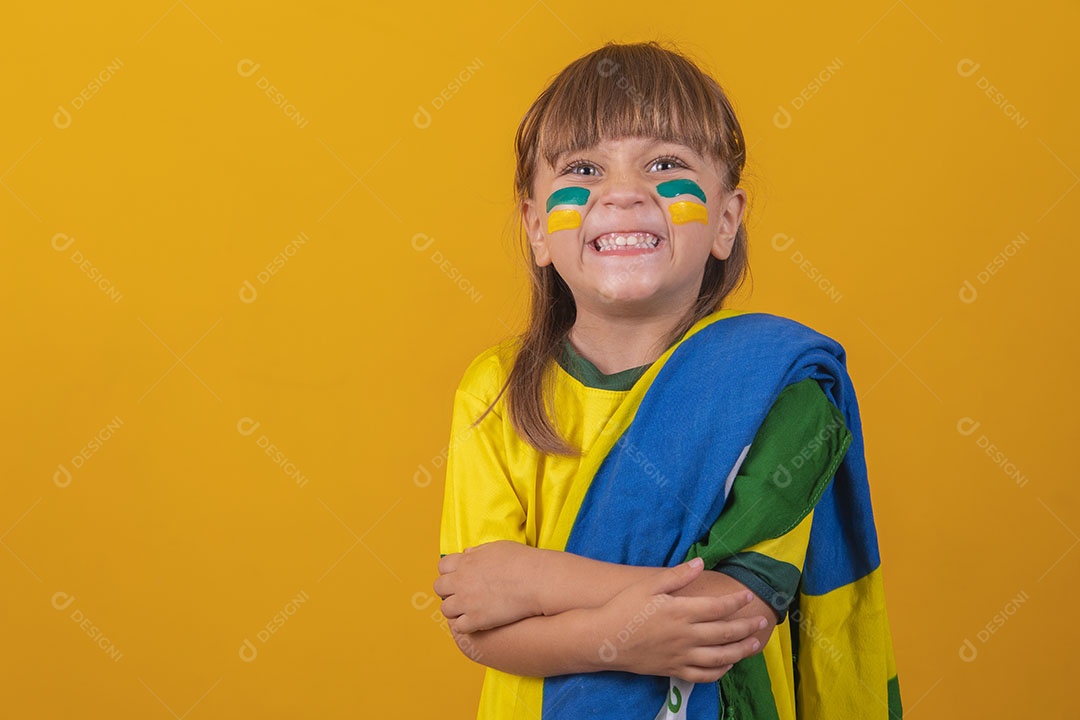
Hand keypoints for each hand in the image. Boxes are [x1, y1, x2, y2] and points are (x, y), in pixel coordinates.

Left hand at [434, 540, 546, 632]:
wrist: (536, 580)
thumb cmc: (522, 561)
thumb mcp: (497, 548)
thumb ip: (478, 552)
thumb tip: (466, 553)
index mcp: (465, 562)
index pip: (443, 567)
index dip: (449, 573)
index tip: (457, 577)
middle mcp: (461, 581)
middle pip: (439, 588)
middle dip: (448, 591)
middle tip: (460, 594)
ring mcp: (467, 601)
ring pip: (445, 609)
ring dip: (455, 609)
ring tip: (467, 610)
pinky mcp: (476, 620)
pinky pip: (459, 627)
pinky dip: (465, 626)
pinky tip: (475, 623)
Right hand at [593, 558, 766, 682]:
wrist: (603, 640)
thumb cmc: (624, 608)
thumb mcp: (648, 586)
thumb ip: (676, 576)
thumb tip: (700, 564)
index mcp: (681, 612)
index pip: (718, 607)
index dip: (736, 601)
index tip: (747, 595)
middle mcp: (685, 636)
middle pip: (725, 632)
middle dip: (747, 626)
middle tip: (762, 621)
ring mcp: (681, 656)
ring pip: (720, 657)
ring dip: (741, 651)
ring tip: (755, 644)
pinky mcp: (674, 670)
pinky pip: (703, 675)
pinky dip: (720, 671)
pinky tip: (728, 664)